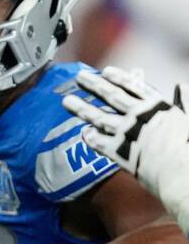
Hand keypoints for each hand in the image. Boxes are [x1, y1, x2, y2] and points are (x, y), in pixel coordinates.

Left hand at [64, 67, 188, 181]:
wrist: (184, 173)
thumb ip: (186, 101)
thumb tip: (182, 85)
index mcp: (158, 106)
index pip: (134, 87)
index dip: (119, 78)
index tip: (105, 71)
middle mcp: (140, 116)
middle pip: (112, 97)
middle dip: (94, 85)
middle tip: (79, 77)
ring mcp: (128, 133)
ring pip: (101, 117)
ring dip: (83, 109)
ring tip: (67, 101)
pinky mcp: (121, 152)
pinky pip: (101, 143)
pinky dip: (92, 138)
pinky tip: (83, 133)